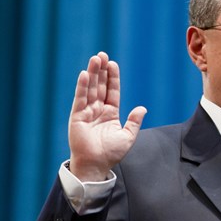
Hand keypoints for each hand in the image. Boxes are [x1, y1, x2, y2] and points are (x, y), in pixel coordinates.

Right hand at [67, 52, 146, 180]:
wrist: (96, 165)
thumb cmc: (111, 153)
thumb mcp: (127, 137)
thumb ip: (134, 122)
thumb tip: (142, 108)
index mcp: (111, 113)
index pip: (112, 91)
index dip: (113, 78)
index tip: (113, 64)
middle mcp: (98, 110)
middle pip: (100, 86)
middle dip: (101, 71)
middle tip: (102, 55)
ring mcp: (87, 112)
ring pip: (90, 89)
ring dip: (92, 74)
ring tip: (95, 59)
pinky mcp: (77, 116)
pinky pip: (80, 99)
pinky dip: (82, 87)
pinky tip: (85, 74)